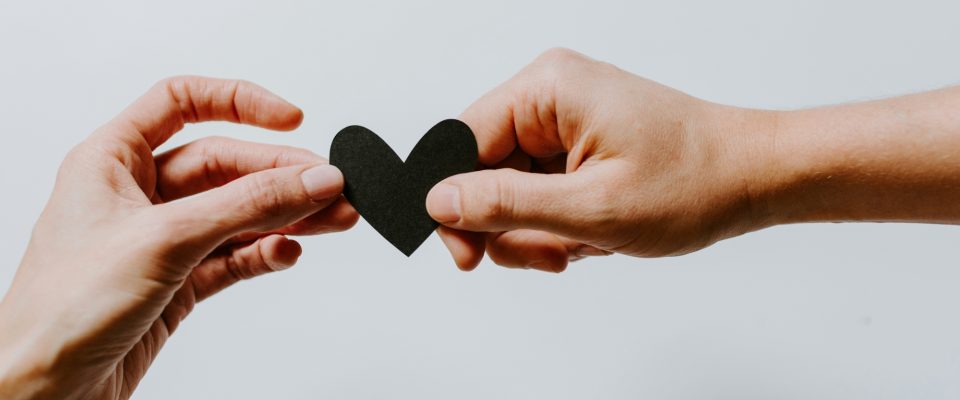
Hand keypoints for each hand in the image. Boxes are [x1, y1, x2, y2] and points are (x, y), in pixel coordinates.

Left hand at [0, 77, 357, 398]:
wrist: (44, 392)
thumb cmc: (62, 310)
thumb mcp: (164, 239)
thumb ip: (246, 205)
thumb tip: (311, 178)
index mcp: (112, 160)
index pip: (182, 102)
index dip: (239, 103)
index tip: (291, 119)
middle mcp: (138, 194)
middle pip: (225, 164)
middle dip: (282, 175)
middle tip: (331, 187)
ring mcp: (162, 239)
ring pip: (238, 212)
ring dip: (287, 215)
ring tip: (333, 218)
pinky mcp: (178, 281)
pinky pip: (235, 255)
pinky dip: (265, 253)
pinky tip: (286, 252)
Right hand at [426, 48, 775, 271]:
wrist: (754, 177)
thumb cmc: (693, 182)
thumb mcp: (591, 207)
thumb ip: (506, 205)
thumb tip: (438, 202)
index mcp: (547, 89)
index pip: (460, 143)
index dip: (455, 204)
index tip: (467, 256)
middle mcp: (550, 96)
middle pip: (483, 171)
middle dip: (511, 226)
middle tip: (551, 254)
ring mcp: (564, 120)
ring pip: (511, 190)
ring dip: (539, 231)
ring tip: (584, 244)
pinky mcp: (577, 144)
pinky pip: (539, 192)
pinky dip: (558, 224)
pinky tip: (593, 234)